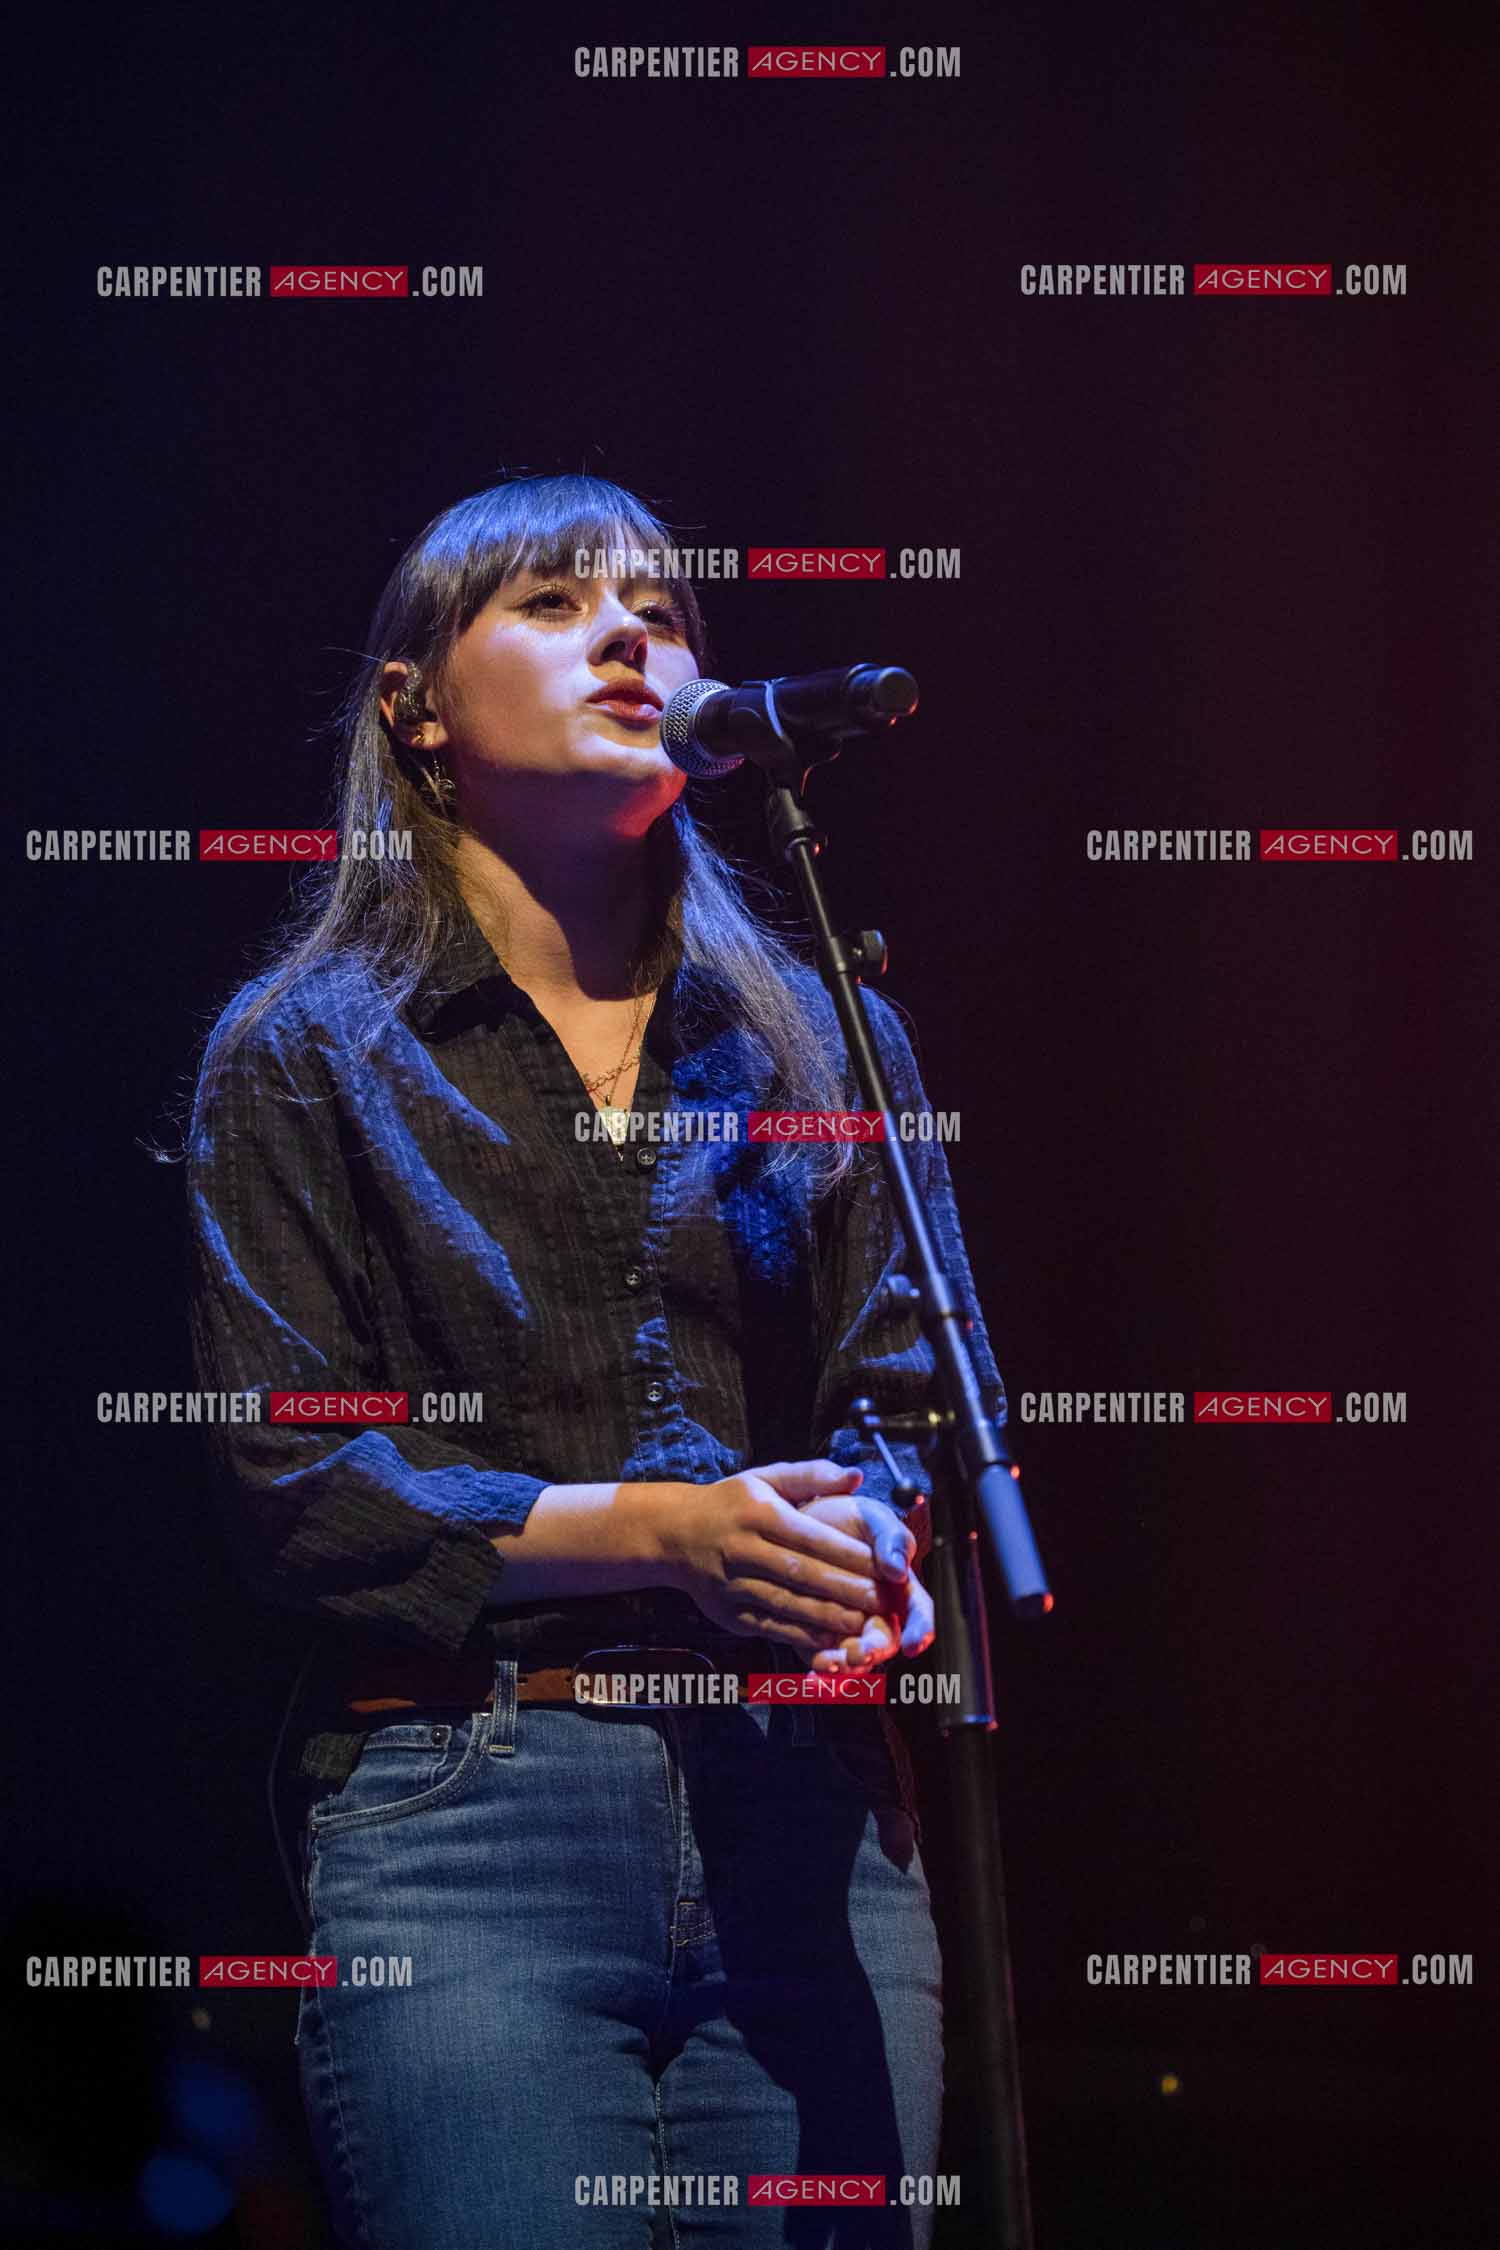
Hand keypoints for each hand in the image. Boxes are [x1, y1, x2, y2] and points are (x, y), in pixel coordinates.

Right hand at [655, 1461, 889, 1657]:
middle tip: (882, 1601)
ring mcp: (732, 1584)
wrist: (673, 1533)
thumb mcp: (765, 1479)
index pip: (811, 1537)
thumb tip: (856, 1477)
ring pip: (786, 1604)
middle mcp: (742, 1548)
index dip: (848, 1555)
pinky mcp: (727, 1613)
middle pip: (801, 1573)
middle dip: (845, 1590)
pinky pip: (769, 1627)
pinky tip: (828, 1640)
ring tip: (862, 1625)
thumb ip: (812, 1476)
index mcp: (758, 1513)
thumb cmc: (730, 1504)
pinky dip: (800, 1636)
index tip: (881, 1567)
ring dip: (826, 1617)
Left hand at [793, 1493, 934, 1672]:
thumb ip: (891, 1538)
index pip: (918, 1613)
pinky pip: (825, 1665)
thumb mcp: (872, 1517)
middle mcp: (878, 1614)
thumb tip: (899, 1569)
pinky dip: (822, 1676)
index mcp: (899, 1588)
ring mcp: (848, 1630)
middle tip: (857, 1652)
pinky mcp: (818, 1639)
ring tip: (827, 1666)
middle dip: (872, 1652)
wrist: (802, 1522)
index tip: (914, 1643)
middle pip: (885, 1643)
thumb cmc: (846, 1520)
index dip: (921, 1630)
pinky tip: (813, 1678)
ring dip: (845, 1670)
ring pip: (856, 1662)